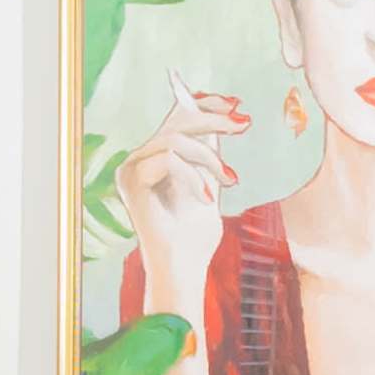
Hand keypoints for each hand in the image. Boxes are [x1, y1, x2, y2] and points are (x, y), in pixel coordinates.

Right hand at [119, 69, 245, 308]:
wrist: (183, 269)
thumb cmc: (196, 236)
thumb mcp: (211, 183)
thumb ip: (210, 151)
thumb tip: (225, 112)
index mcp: (154, 159)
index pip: (177, 119)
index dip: (204, 105)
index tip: (236, 105)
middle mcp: (138, 160)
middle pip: (176, 123)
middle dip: (214, 119)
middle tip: (244, 124)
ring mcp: (130, 168)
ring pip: (175, 139)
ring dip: (210, 157)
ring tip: (230, 178)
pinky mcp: (130, 179)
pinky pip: (169, 159)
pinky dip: (193, 177)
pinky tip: (207, 198)